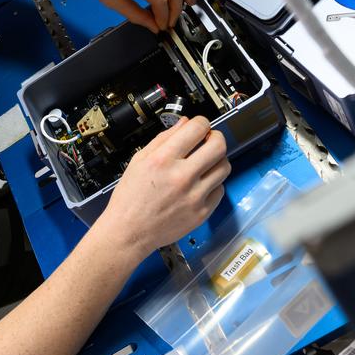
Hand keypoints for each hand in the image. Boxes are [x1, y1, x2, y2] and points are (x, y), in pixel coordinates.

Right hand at [96, 116, 229, 255]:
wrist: (130, 232)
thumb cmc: (130, 199)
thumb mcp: (139, 161)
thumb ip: (163, 139)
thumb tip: (185, 124)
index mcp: (163, 160)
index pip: (197, 128)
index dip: (201, 123)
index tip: (200, 127)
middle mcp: (181, 177)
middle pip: (218, 145)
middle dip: (216, 138)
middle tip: (209, 141)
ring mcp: (194, 196)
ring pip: (224, 167)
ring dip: (217, 160)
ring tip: (205, 164)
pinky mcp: (202, 212)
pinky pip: (220, 190)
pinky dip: (213, 184)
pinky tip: (200, 185)